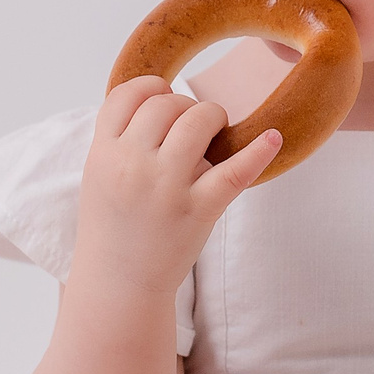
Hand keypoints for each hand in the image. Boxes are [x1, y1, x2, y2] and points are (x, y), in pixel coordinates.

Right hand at [68, 75, 281, 302]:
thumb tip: (162, 97)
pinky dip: (258, 152)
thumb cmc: (112, 227)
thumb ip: (121, 139)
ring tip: (215, 132)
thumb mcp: (100, 176)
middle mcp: (132, 165)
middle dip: (185, 107)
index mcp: (102, 154)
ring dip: (213, 117)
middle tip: (193, 126)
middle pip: (166, 104)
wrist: (117, 284)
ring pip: (198, 121)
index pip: (128, 95)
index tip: (164, 97)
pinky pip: (235, 171)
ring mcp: (166, 187)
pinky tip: (273, 138)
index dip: (151, 89)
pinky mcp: (198, 210)